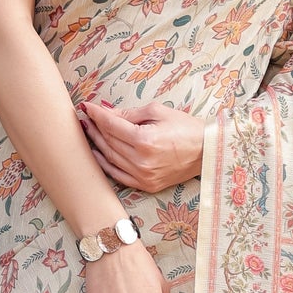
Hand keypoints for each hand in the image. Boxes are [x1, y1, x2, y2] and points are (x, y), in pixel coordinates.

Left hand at [77, 99, 205, 192]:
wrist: (206, 151)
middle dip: (94, 127)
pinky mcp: (146, 185)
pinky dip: (105, 164)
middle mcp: (141, 161)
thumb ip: (129, 114)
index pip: (111, 125)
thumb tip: (106, 112)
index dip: (97, 115)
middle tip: (86, 117)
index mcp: (145, 140)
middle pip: (108, 141)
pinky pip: (118, 175)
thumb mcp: (158, 112)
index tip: (87, 106)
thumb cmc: (185, 128)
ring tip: (88, 131)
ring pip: (109, 158)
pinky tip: (97, 153)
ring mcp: (143, 176)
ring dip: (96, 144)